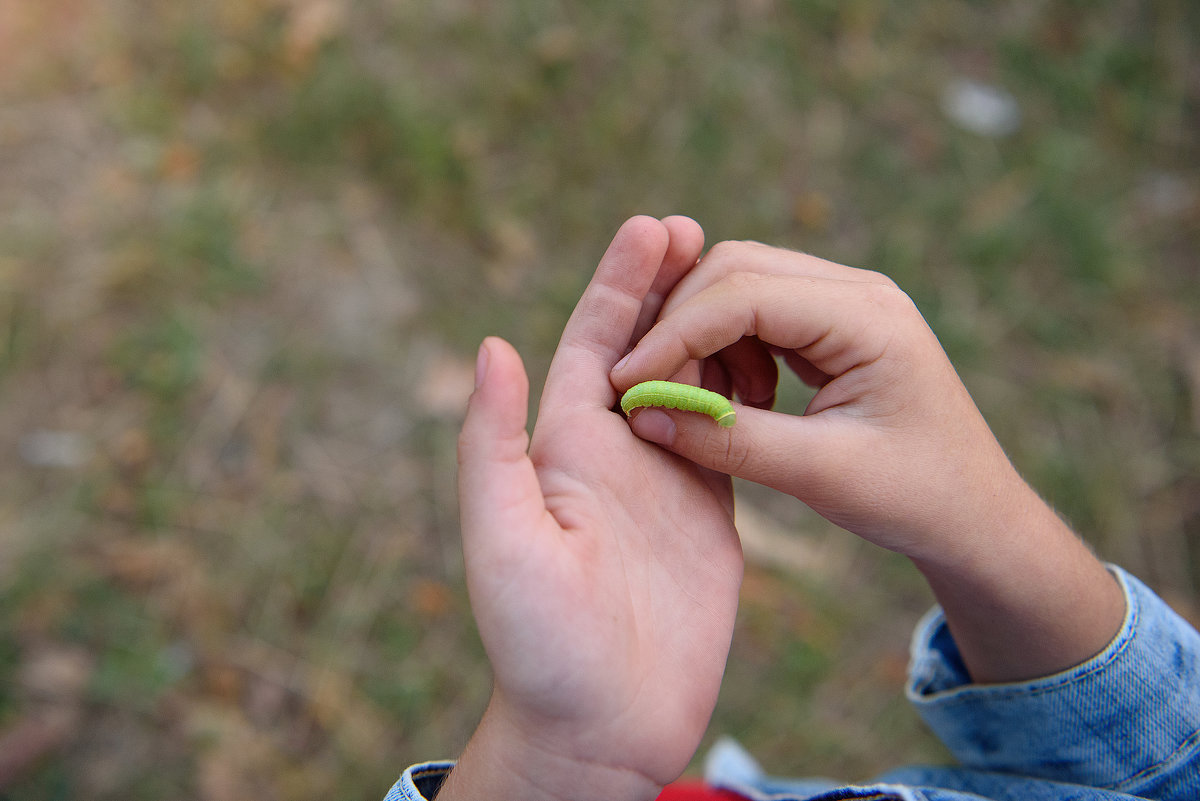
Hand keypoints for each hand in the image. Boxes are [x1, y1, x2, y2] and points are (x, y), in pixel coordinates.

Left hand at [443, 217, 742, 800]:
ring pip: (692, 379)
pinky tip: (769, 355)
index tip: (651, 226)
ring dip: (712, 325)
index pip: (590, 343)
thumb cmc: (538, 643)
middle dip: (668, 286)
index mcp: (565, 448)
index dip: (617, 283)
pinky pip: (728, 432)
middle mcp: (613, 452)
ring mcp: (664, 478)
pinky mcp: (708, 511)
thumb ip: (494, 445)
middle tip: (701, 227)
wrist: (599, 724)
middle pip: (644, 346)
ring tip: (747, 275)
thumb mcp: (504, 538)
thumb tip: (492, 346)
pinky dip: (746, 389)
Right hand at [610, 239, 1013, 561]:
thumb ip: (728, 440)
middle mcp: (856, 291)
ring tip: (706, 405)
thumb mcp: (820, 474)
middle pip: (733, 269)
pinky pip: (756, 313)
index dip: (675, 335)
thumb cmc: (915, 496)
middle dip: (679, 326)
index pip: (743, 293)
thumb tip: (642, 416)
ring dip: (702, 337)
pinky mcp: (831, 325)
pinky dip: (726, 349)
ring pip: (737, 284)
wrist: (974, 515)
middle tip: (650, 392)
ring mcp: (845, 302)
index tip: (628, 384)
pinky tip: (737, 400)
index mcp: (867, 317)